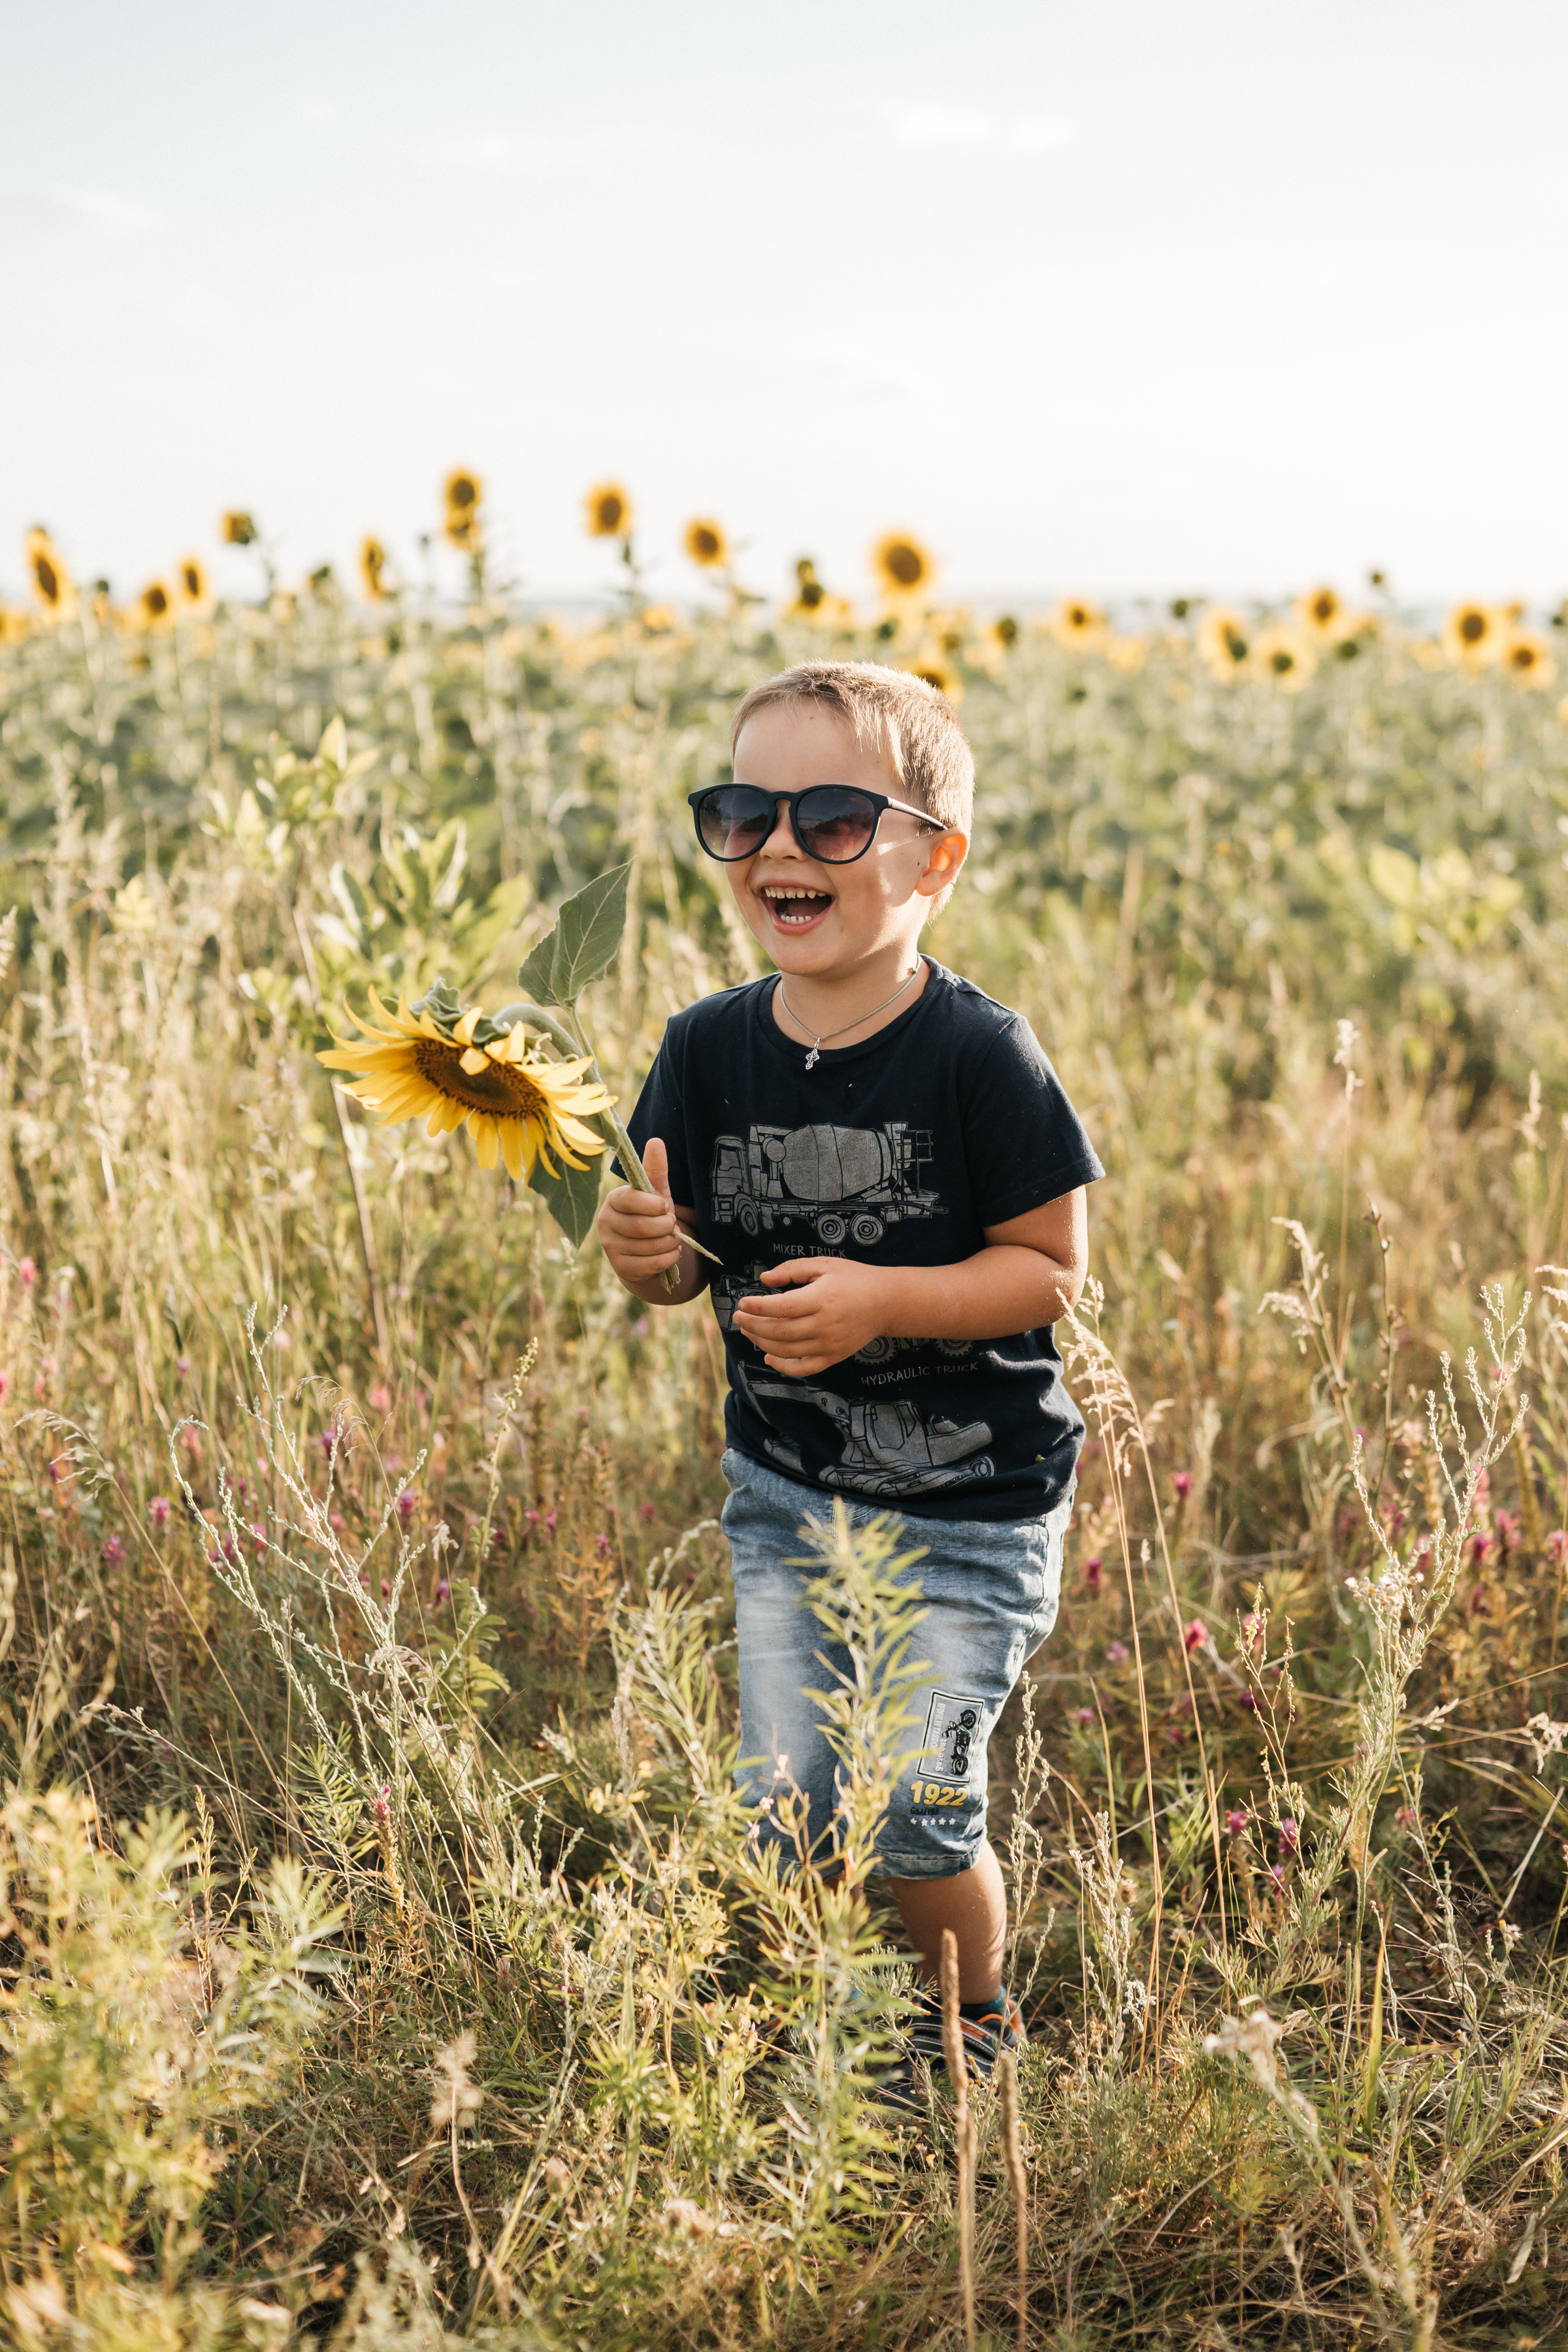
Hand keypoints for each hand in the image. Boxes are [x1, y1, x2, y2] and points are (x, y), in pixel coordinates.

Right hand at [597, 1137, 683, 1288]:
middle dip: (666, 1226)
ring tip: (672, 1239)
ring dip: (670, 1243)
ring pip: (649, 1247)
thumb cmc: (650, 1218)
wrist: (646, 1253)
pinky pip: (652, 1264)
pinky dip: (669, 1259)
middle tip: (671, 1224)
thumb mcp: (655, 1194)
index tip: (664, 1206)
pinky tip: (671, 1253)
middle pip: (642, 1226)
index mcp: (613, 1201)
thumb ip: (655, 1170)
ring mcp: (611, 1248)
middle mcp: (605, 1224)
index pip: (630, 1199)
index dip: (653, 1204)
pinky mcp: (621, 1269)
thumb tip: (655, 1140)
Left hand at [731, 1257, 893, 1377]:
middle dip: (753, 1325)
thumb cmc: (854, 1279)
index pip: (782, 1307)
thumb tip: (764, 1279)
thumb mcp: (824, 1265)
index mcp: (822, 1298)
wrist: (886, 1302)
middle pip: (780, 1331)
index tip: (742, 1303)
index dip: (758, 1307)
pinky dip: (783, 1367)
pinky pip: (804, 1368)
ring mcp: (829, 1344)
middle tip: (738, 1318)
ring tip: (748, 1332)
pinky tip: (768, 1357)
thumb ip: (792, 1270)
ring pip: (787, 1350)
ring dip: (762, 1342)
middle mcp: (824, 1324)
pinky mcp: (833, 1357)